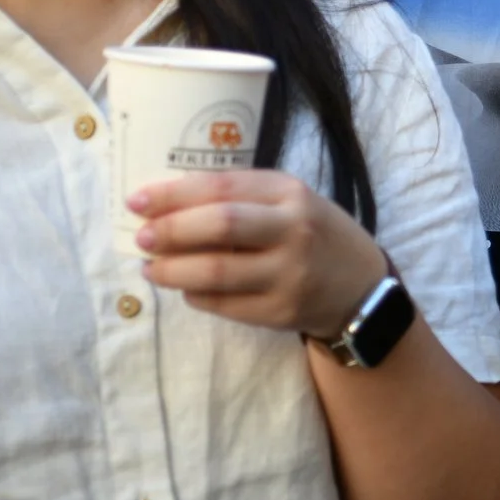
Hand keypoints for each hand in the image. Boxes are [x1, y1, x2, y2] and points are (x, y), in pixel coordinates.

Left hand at [130, 169, 388, 340]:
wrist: (361, 288)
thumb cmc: (315, 235)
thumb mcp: (290, 202)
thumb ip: (241, 197)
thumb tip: (169, 204)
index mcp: (290, 193)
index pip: (222, 187)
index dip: (174, 194)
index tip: (138, 201)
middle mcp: (292, 230)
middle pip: (220, 225)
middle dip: (172, 230)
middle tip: (142, 237)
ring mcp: (288, 274)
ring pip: (217, 272)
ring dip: (174, 270)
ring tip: (151, 269)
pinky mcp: (280, 312)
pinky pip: (224, 304)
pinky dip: (196, 296)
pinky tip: (185, 290)